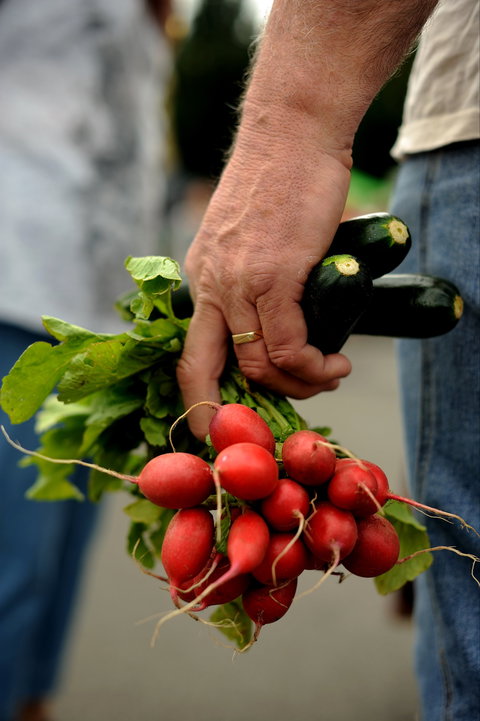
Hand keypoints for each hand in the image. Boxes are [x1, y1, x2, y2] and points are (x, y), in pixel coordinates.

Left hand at [176, 115, 352, 438]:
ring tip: (326, 375)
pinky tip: (333, 364)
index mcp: (203, 277)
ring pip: (257, 365)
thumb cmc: (280, 179)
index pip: (190, 351)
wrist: (293, 131)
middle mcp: (212, 284)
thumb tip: (286, 319)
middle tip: (265, 424)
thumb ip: (256, 279)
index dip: (198, 395)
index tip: (216, 420)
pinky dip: (312, 366)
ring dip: (296, 384)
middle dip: (220, 412)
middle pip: (202, 369)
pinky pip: (287, 346)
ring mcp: (239, 282)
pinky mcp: (273, 276)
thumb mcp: (251, 236)